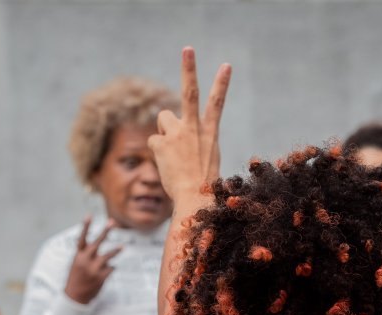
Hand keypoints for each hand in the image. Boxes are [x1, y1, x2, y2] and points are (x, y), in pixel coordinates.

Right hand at [63, 217, 123, 304]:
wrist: (74, 296)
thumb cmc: (77, 277)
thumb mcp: (77, 264)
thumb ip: (87, 254)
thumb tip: (102, 248)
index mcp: (78, 255)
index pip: (82, 238)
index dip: (85, 226)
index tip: (89, 215)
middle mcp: (85, 260)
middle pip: (97, 243)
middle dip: (105, 232)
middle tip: (112, 222)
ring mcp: (93, 269)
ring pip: (107, 256)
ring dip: (115, 251)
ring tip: (122, 246)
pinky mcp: (100, 277)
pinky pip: (110, 269)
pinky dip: (110, 269)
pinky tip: (106, 271)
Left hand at [148, 47, 231, 204]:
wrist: (193, 198)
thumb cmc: (202, 182)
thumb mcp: (207, 156)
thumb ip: (194, 137)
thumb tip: (174, 130)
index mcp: (210, 133)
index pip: (217, 103)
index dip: (221, 83)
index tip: (226, 65)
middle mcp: (193, 129)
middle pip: (190, 92)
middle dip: (189, 68)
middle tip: (188, 49)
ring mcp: (177, 134)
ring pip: (164, 118)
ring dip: (166, 130)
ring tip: (173, 151)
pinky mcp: (161, 143)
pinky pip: (155, 141)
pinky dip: (158, 152)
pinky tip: (166, 164)